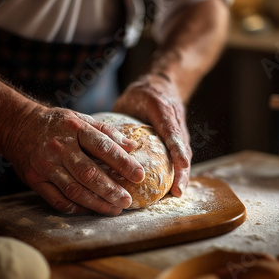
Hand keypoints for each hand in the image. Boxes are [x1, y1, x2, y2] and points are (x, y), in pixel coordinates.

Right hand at [1, 105, 144, 214]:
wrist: (17, 126)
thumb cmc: (56, 124)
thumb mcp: (81, 119)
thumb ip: (107, 132)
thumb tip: (134, 145)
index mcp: (74, 129)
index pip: (103, 147)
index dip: (123, 163)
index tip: (139, 175)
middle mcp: (59, 147)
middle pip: (88, 173)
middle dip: (111, 189)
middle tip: (127, 200)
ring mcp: (45, 165)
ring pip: (74, 190)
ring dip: (97, 203)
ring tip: (114, 209)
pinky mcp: (35, 180)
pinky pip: (58, 200)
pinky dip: (76, 207)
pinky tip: (91, 209)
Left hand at [113, 74, 191, 195]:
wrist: (163, 85)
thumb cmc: (142, 95)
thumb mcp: (128, 100)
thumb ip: (117, 121)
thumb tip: (95, 144)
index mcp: (161, 108)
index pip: (170, 128)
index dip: (176, 147)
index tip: (181, 163)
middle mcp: (175, 120)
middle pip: (182, 146)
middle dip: (182, 169)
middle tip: (178, 189)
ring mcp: (181, 130)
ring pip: (184, 153)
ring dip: (182, 174)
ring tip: (176, 193)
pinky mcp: (180, 139)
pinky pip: (180, 156)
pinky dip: (177, 172)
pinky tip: (170, 190)